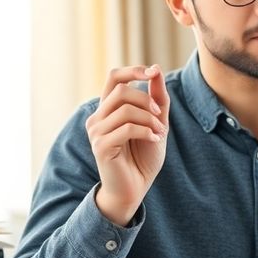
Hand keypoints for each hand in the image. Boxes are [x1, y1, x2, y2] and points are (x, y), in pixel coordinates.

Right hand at [85, 65, 170, 225]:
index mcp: (108, 108)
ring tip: (159, 132)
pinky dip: (146, 131)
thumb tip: (156, 69)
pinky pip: (127, 128)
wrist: (135, 188)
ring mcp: (96, 131)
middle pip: (122, 90)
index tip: (153, 72)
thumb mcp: (156, 122)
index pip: (114, 77)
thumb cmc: (143, 156)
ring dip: (149, 119)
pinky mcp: (100, 146)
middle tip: (161, 118)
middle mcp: (98, 117)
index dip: (133, 70)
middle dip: (147, 101)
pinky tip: (155, 139)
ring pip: (125, 109)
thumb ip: (157, 98)